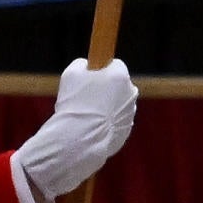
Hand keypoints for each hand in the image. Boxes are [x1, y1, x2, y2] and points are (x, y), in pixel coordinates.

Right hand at [13, 57, 137, 201]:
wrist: (81, 137)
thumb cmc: (75, 102)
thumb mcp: (71, 73)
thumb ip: (82, 64)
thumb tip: (87, 66)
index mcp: (120, 75)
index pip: (115, 64)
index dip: (102, 69)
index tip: (92, 74)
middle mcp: (131, 92)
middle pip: (119, 84)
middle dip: (107, 87)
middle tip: (87, 94)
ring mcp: (131, 111)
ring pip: (118, 102)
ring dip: (107, 104)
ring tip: (87, 112)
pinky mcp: (128, 128)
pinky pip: (116, 119)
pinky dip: (107, 120)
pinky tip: (92, 125)